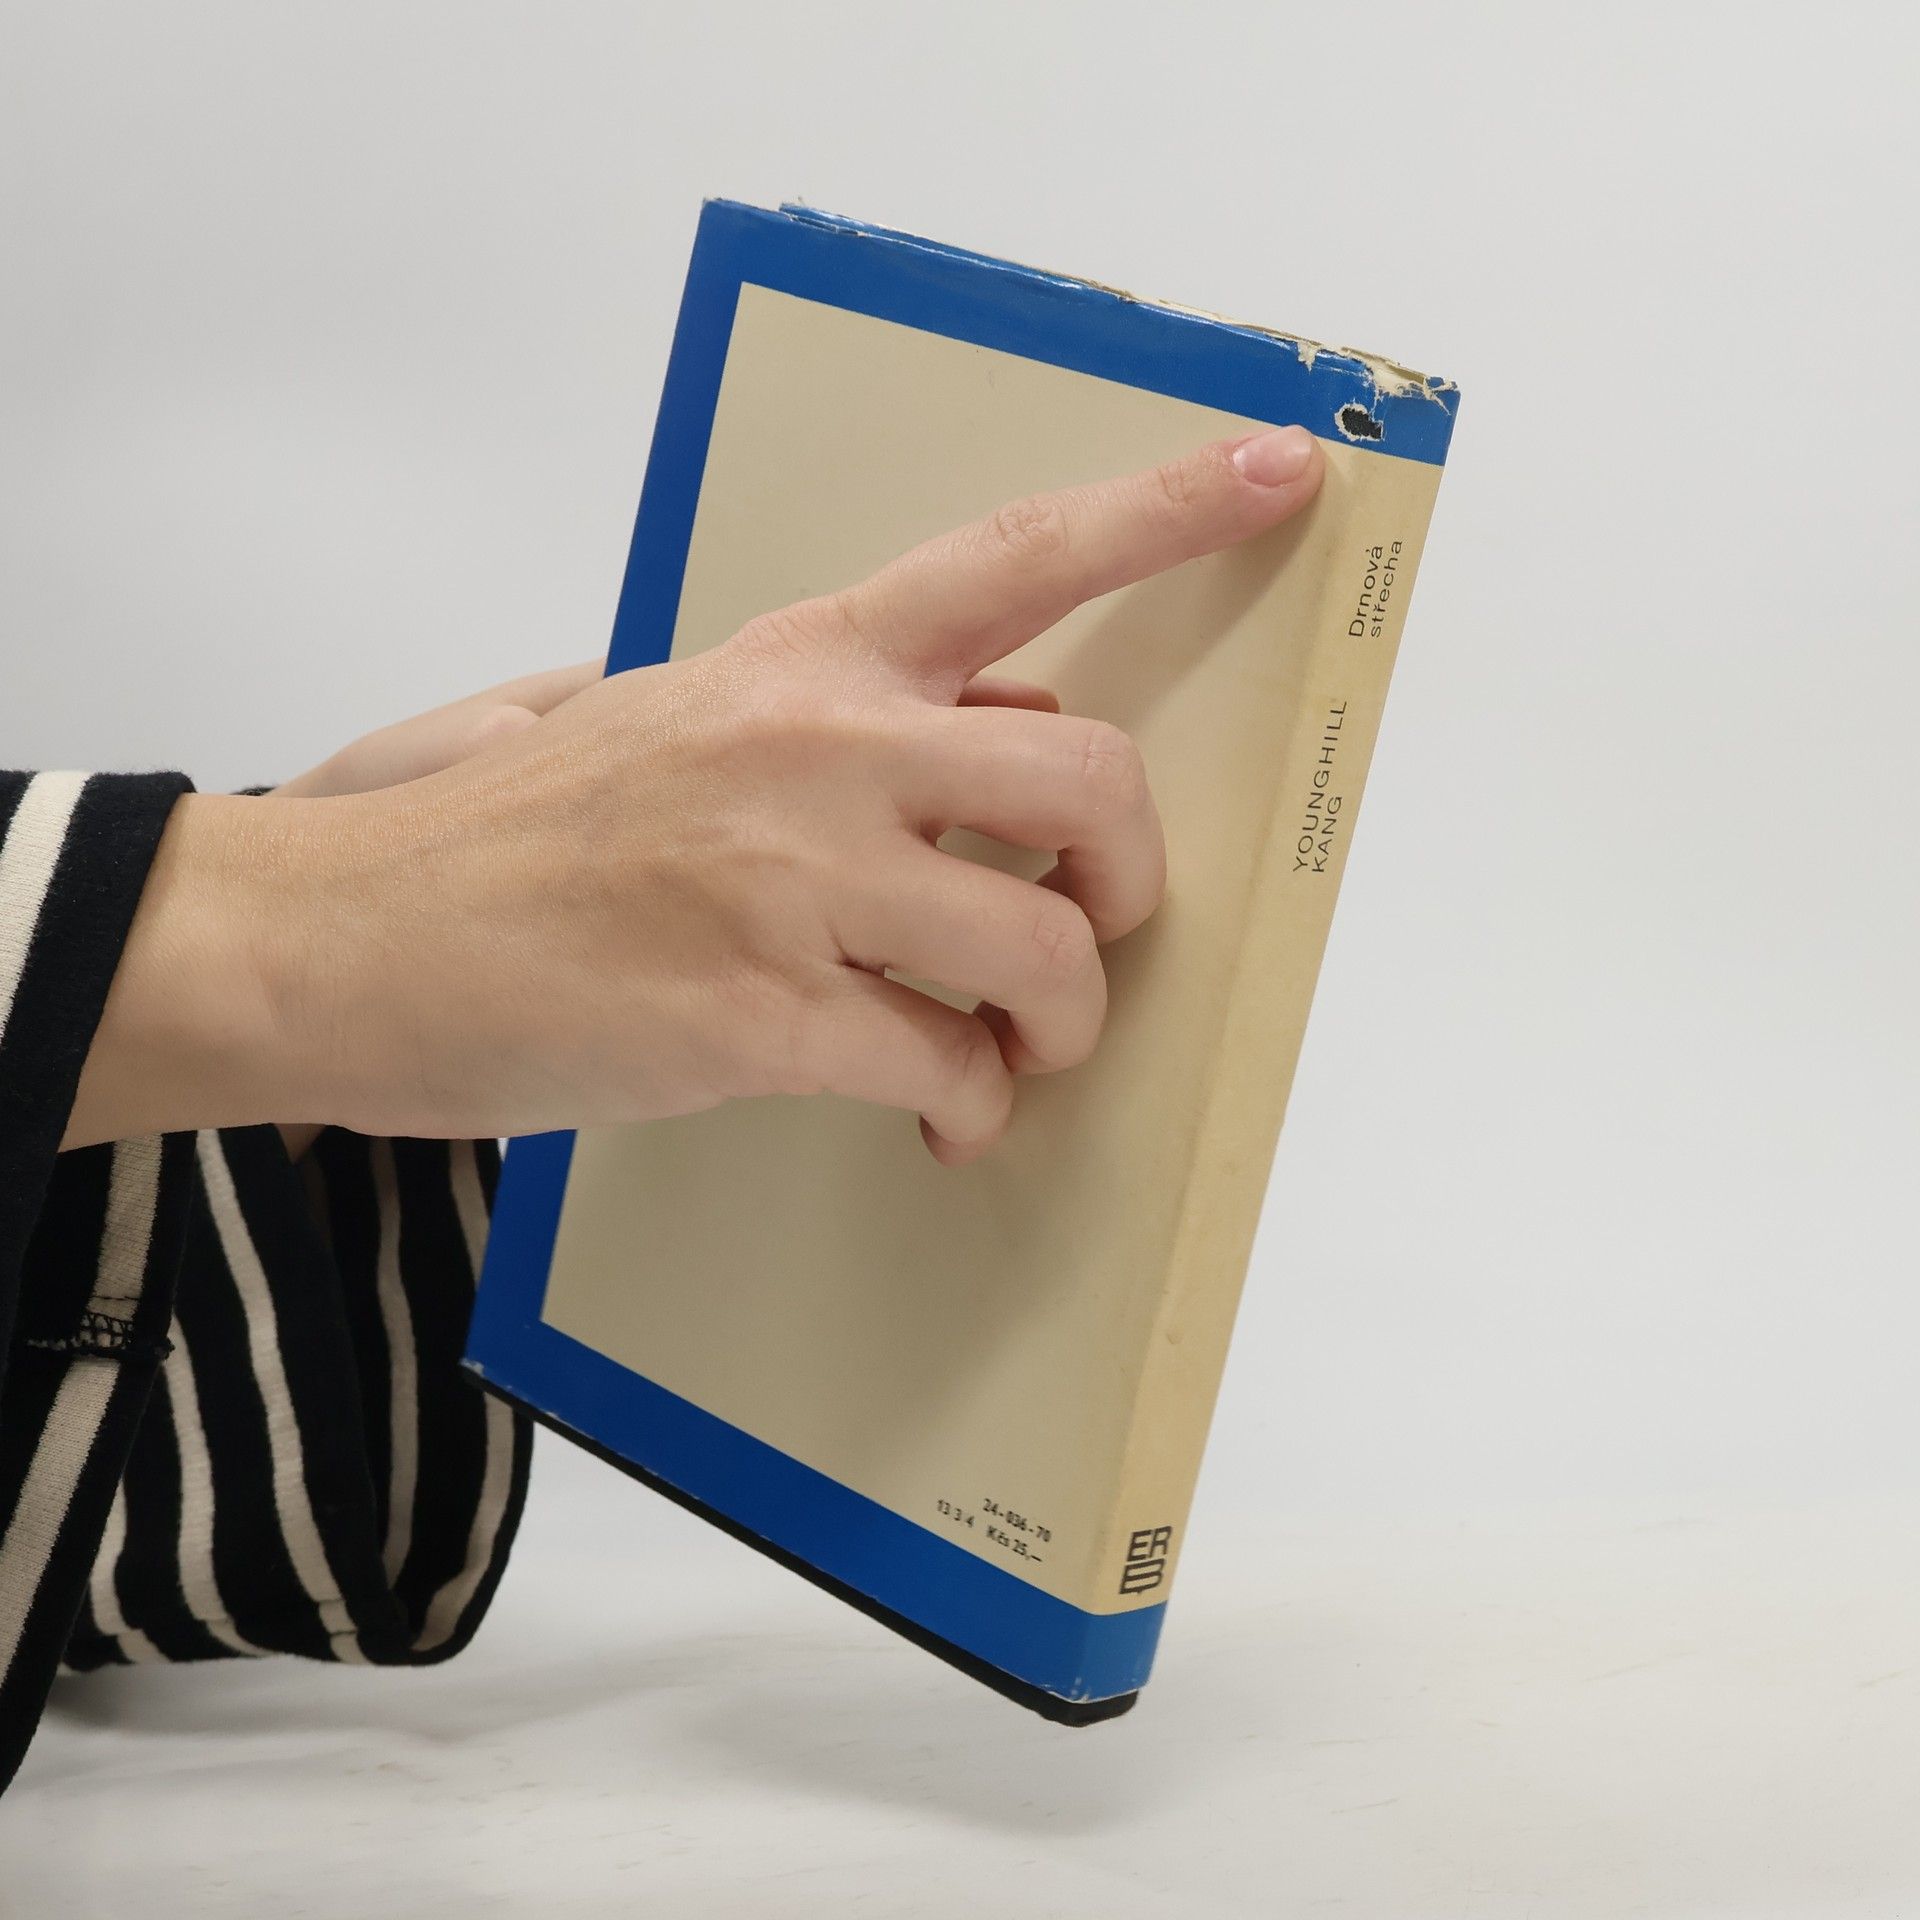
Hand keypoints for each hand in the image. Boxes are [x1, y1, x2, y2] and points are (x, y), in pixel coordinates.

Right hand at [68, 426, 1322, 1159]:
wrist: (349, 933)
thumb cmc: (514, 835)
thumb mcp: (680, 722)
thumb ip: (838, 721)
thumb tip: (987, 737)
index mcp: (798, 661)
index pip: (1015, 557)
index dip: (1167, 509)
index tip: (1283, 469)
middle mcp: (812, 745)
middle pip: (1086, 776)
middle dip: (1130, 874)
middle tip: (1092, 925)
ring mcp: (789, 878)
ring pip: (1041, 945)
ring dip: (1061, 1018)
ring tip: (1012, 1050)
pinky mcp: (757, 1013)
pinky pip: (946, 1065)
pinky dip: (970, 1106)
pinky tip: (938, 1115)